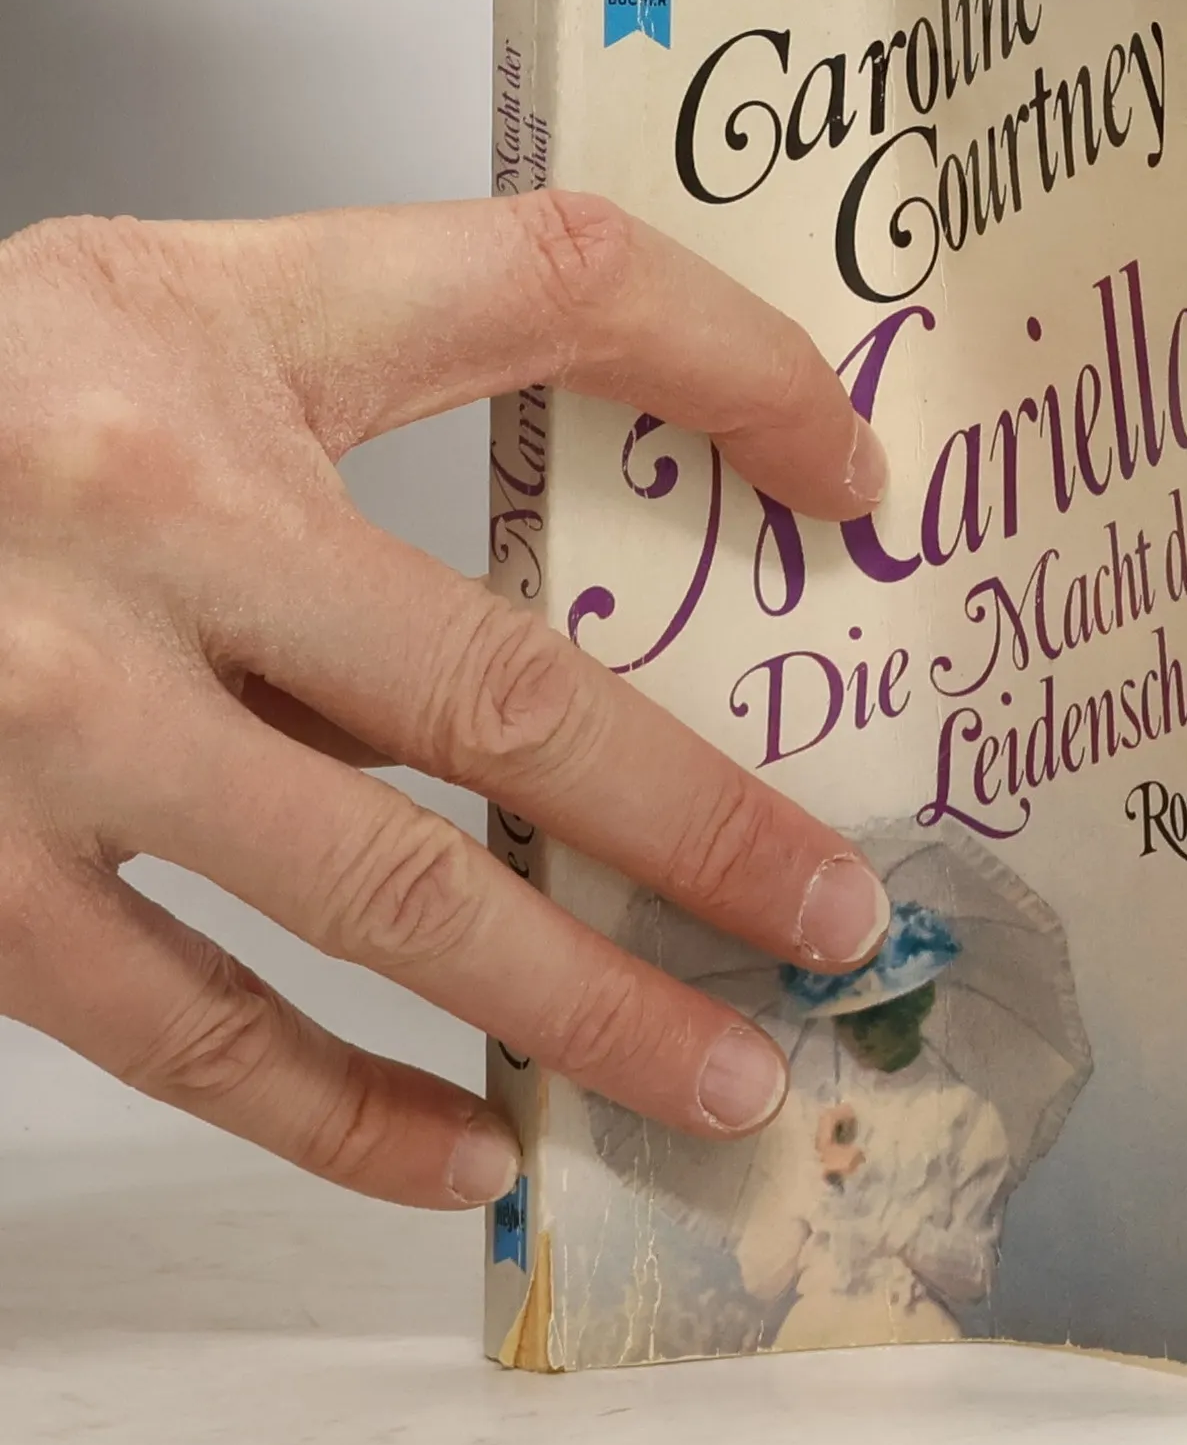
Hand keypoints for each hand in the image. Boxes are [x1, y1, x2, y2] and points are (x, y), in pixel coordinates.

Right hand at [0, 193, 895, 1208]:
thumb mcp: (175, 320)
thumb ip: (382, 399)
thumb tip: (610, 567)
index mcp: (199, 353)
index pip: (550, 292)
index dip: (729, 369)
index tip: (848, 485)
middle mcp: (131, 539)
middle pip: (502, 692)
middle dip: (701, 824)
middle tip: (841, 923)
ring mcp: (40, 732)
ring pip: (380, 897)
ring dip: (576, 1006)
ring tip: (720, 1077)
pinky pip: (191, 1034)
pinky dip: (346, 1113)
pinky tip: (470, 1152)